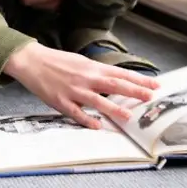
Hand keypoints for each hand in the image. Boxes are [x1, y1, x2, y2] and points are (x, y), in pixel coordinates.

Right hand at [3, 42, 158, 128]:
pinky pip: (76, 113)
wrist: (31, 61)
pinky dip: (87, 120)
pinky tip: (97, 126)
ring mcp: (73, 90)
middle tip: (150, 96)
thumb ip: (97, 72)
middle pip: (114, 85)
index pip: (120, 73)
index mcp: (91, 66)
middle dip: (133, 91)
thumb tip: (116, 80)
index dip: (138, 79)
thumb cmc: (57, 61)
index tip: (154, 84)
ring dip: (113, 108)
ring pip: (97, 100)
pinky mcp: (61, 101)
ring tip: (128, 115)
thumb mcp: (80, 62)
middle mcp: (85, 77)